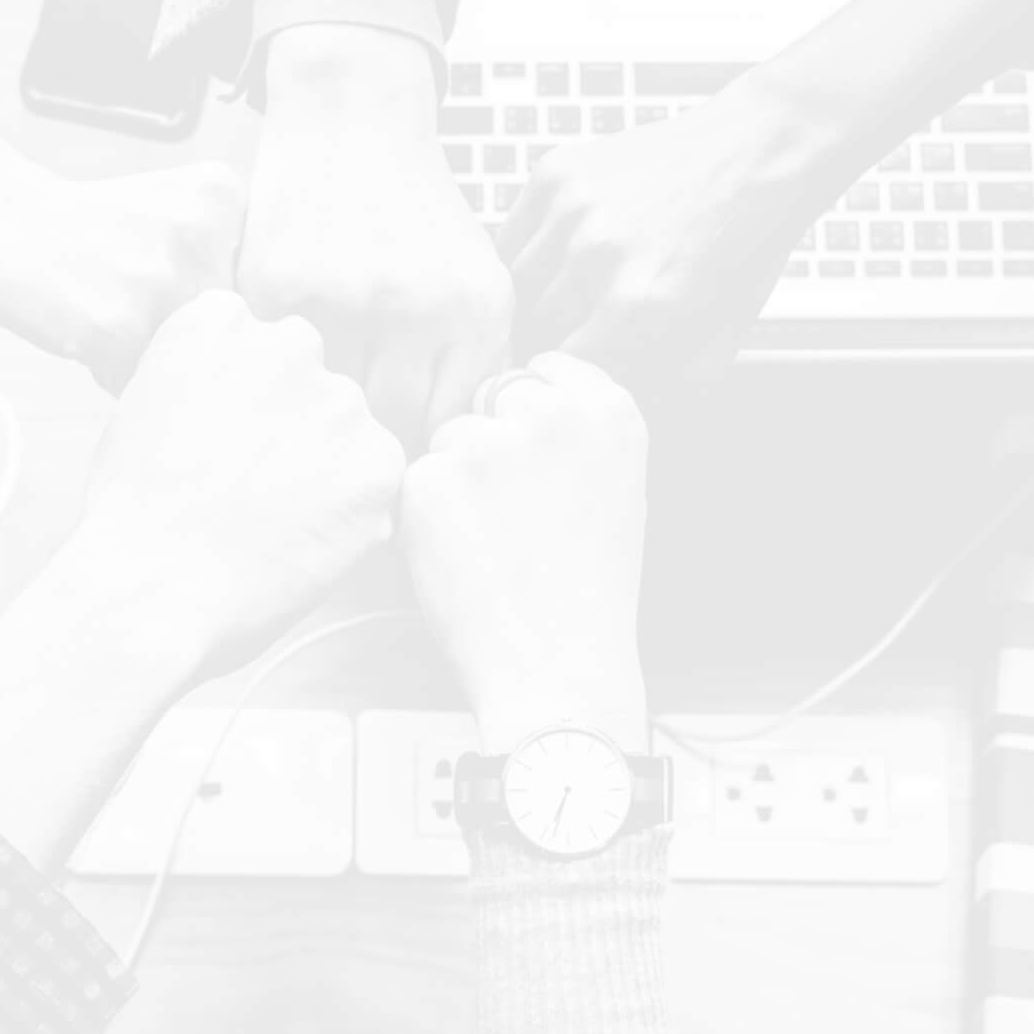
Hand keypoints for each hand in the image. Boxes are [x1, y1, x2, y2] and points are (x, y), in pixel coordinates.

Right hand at [0, 163, 245, 391]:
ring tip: (110, 315)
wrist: (1, 219)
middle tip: (134, 301)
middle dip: (186, 333)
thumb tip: (269, 346)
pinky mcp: (116, 327)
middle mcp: (200, 235)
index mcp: (223, 199)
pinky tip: (87, 331)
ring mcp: (159, 281)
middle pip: (226, 331)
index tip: (178, 286)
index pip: (260, 291)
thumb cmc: (90, 227)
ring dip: (149, 355)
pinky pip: (138, 381)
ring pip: (186, 360)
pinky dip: (112, 371)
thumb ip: (228, 258)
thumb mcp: (177, 209)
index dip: (218, 304)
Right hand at [67, 289, 405, 675]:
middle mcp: (288, 342)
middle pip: (308, 381)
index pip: (256, 345)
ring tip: (270, 523)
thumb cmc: (130, 513)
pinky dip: (351, 516)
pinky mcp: (378, 463)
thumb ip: (202, 377)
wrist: (151, 585)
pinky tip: (298, 543)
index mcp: (220, 320)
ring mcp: (340, 401)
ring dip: (325, 469)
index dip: (241, 402)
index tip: (219, 444)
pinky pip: (376, 483)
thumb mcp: (143, 406)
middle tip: (250, 488)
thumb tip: (239, 395)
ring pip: (348, 431)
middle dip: (291, 427)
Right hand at [239, 26, 511, 444]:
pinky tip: (282, 352)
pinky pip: (276, 365)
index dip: (420, 449)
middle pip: (387, 427)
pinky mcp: (275, 284)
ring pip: (326, 402)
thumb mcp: (476, 281)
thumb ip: (475, 368)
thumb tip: (451, 464)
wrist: (352, 121)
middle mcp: (414, 305)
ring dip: (318, 404)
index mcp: (475, 309)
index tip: (398, 450)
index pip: (447, 427)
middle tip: (350, 431)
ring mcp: (341, 295)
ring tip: (315, 396)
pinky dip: (277, 367)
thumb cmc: (417, 218)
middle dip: (369, 435)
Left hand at [399, 354, 649, 751]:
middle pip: (490, 397)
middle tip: (514, 516)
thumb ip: (579, 429)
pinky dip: (425, 516)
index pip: (544, 369)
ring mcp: (489, 443)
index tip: (537, 463)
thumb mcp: (618, 488)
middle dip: (491, 442)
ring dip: (456, 479)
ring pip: (448, 438)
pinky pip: (415, 479)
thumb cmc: (589, 589)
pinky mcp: (432, 478)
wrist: (559, 664)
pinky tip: (463, 558)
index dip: (530, 416)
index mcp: (609, 410)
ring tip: (493, 543)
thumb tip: (524, 391)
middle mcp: (551, 413)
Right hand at [497, 77, 841, 385]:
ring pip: (513, 287)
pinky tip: (557, 255)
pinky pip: (511, 236)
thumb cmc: (744, 245)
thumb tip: (612, 414)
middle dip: (550, 342)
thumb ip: (666, 390)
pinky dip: (525, 254)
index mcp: (639, 310)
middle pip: (532, 331)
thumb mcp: (721, 336)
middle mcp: (597, 259)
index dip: (569, 381)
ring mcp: (572, 212)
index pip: (564, 373)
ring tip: (564, 298)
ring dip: (532, 301)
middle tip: (572, 336)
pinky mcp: (556, 174)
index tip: (575, 377)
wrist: (759, 149)